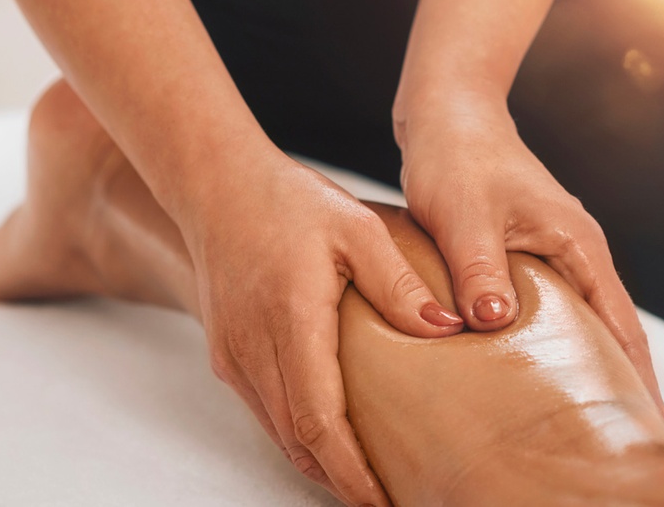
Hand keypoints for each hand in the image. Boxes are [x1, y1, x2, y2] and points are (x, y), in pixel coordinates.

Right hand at [182, 144, 462, 505]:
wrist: (218, 187)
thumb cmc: (287, 202)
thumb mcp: (356, 228)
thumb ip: (398, 283)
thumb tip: (446, 328)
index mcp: (289, 321)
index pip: (319, 421)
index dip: (351, 472)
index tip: (383, 501)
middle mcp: (252, 350)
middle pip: (297, 442)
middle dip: (339, 480)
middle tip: (386, 498)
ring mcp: (233, 356)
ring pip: (277, 433)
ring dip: (318, 461)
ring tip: (363, 478)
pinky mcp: (226, 354)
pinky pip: (264, 410)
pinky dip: (297, 434)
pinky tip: (328, 435)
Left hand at [397, 100, 663, 418]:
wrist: (447, 114)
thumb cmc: (457, 155)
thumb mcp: (464, 212)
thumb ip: (479, 266)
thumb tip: (495, 321)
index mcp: (577, 243)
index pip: (620, 324)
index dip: (633, 378)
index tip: (644, 425)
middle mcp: (574, 250)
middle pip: (608, 328)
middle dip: (613, 380)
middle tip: (606, 435)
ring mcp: (551, 251)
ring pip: (576, 319)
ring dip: (579, 361)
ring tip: (570, 414)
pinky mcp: (523, 251)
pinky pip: (545, 307)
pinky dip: (544, 339)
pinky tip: (524, 366)